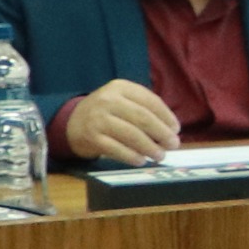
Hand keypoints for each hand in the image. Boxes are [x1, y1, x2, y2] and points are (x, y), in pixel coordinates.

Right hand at [64, 79, 180, 164]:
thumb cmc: (107, 112)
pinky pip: (116, 149)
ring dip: (149, 147)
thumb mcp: (123, 101)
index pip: (150, 101)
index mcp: (120, 87)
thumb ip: (145, 110)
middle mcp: (107, 100)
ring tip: (160, 155)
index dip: (167, 116)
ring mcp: (98, 119)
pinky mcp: (91, 137)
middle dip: (162, 133)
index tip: (176, 129)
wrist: (71, 122)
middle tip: (173, 145)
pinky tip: (141, 160)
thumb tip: (171, 130)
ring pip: (131, 134)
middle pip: (142, 118)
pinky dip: (132, 156)